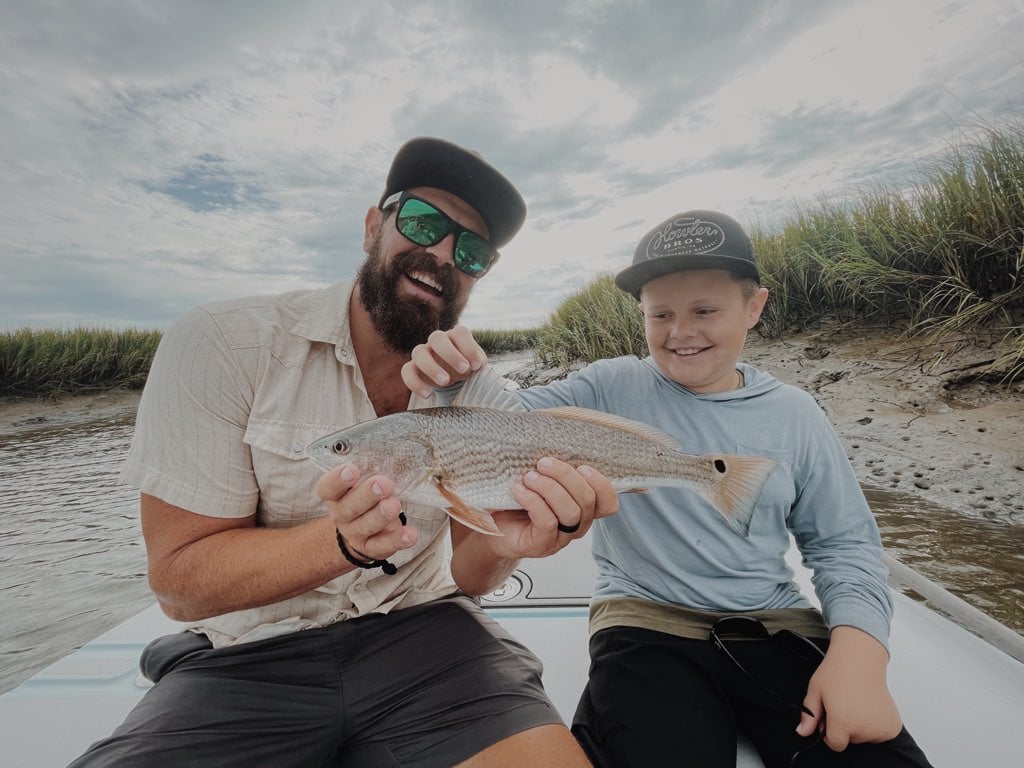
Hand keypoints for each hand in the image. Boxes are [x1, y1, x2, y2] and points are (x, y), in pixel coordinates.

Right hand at [315, 463, 417, 565]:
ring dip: (381, 515)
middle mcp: (341, 515)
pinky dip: (397, 540)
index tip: (353, 469)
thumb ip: (372, 470)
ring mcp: (354, 533)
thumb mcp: (364, 481)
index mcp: (335, 495)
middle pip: (348, 507)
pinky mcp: (371, 548)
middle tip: (383, 484)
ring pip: (365, 526)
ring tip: (395, 505)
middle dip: (366, 495)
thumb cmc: (365, 496)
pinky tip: (410, 534)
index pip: (327, 488)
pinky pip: (383, 546)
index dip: (337, 480)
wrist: (362, 530)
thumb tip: (395, 456)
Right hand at [402, 325, 486, 398]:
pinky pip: (407, 372)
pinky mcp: (413, 368)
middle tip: (464, 370)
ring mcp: (423, 353)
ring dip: (432, 367)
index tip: (477, 366)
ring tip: (445, 382)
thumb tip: (476, 364)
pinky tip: (428, 395)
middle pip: (436, 337)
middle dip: (450, 354)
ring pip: (419, 353)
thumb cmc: (468, 368)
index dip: (469, 347)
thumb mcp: (477, 365)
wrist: (456, 380)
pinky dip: (415, 383)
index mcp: (455, 336)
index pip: (459, 332)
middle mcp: (437, 341)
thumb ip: (478, 362)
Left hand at [487, 457, 617, 558]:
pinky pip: (548, 521)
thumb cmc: (518, 497)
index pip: (608, 503)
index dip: (602, 485)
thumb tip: (554, 439)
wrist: (491, 523)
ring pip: (571, 512)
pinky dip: (533, 501)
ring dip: (550, 488)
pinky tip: (519, 490)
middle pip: (587, 501)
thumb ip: (552, 467)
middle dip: (566, 476)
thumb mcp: (540, 478)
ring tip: (529, 477)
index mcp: (582, 508)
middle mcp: (577, 525)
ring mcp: (561, 537)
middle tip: (543, 463)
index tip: (582, 466)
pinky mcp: (542, 544)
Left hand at [797, 626, 902, 750]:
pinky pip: (880, 733)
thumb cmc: (837, 672)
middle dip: (845, 726)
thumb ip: (809, 716)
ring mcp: (881, 728)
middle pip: (850, 740)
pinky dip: (875, 724)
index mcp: (843, 722)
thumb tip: (802, 733)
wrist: (860, 657)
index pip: (835, 744)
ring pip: (865, 737)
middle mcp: (864, 728)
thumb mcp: (815, 691)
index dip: (830, 732)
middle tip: (845, 704)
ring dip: (860, 725)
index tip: (831, 717)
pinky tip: (869, 706)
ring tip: (857, 702)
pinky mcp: (892, 725)